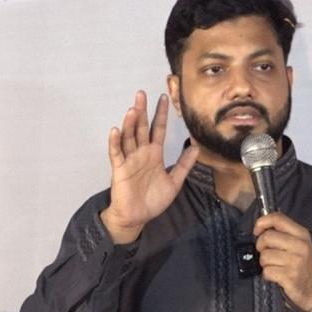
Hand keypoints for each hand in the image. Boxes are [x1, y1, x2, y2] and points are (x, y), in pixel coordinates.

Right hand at [100, 91, 198, 243]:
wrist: (137, 217)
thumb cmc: (152, 200)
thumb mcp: (174, 182)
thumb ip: (183, 165)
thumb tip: (196, 148)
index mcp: (154, 154)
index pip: (157, 129)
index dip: (160, 114)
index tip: (163, 98)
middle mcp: (141, 153)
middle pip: (141, 128)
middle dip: (142, 111)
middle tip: (142, 93)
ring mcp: (129, 160)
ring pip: (128, 137)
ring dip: (129, 123)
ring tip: (132, 109)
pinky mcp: (119, 169)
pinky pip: (116, 153)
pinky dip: (115, 142)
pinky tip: (115, 130)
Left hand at [254, 212, 311, 311]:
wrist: (311, 287)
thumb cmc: (300, 263)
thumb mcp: (297, 242)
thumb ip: (281, 231)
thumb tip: (261, 223)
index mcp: (301, 234)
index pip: (278, 218)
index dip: (262, 222)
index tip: (257, 231)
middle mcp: (300, 246)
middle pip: (267, 237)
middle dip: (261, 246)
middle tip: (266, 252)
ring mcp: (296, 262)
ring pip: (264, 256)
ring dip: (264, 262)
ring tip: (274, 265)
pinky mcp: (290, 277)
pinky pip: (267, 271)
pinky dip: (267, 274)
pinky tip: (276, 275)